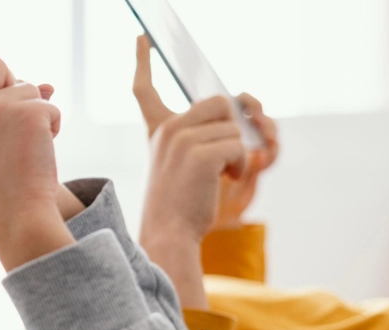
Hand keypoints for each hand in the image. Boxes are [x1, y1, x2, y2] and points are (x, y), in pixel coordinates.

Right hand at [0, 48, 73, 270]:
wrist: (19, 214)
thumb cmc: (2, 186)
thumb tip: (47, 85)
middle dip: (8, 78)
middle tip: (10, 113)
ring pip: (27, 85)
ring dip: (34, 110)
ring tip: (25, 145)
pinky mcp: (27, 111)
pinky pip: (47, 103)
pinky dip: (52, 123)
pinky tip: (41, 147)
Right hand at [133, 35, 278, 232]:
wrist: (171, 232)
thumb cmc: (182, 203)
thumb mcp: (187, 161)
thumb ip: (207, 132)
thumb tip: (247, 104)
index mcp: (158, 131)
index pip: (144, 90)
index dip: (142, 62)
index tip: (143, 39)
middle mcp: (167, 129)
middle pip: (219, 103)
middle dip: (232, 128)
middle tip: (225, 157)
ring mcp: (182, 139)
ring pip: (233, 127)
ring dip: (239, 152)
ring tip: (221, 176)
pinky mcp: (200, 153)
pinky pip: (239, 145)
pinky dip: (241, 165)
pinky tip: (225, 180)